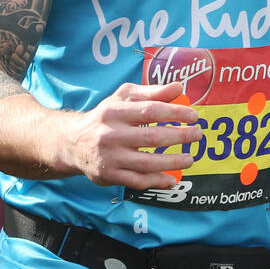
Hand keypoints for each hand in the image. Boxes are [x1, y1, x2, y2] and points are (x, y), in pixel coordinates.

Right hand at [62, 82, 201, 189]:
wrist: (71, 141)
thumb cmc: (105, 116)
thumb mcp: (123, 97)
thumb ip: (152, 92)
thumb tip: (179, 87)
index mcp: (115, 111)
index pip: (151, 111)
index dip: (176, 113)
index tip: (194, 116)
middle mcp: (110, 135)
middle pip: (152, 138)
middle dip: (180, 137)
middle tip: (197, 134)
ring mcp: (110, 157)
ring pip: (147, 163)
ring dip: (173, 162)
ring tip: (190, 158)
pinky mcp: (109, 175)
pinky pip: (137, 181)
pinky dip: (157, 181)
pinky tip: (173, 178)